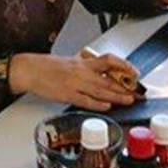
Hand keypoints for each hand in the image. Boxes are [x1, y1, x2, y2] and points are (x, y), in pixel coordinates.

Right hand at [8, 53, 136, 110]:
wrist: (30, 70)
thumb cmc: (48, 66)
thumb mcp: (70, 61)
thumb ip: (86, 66)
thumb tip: (101, 71)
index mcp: (83, 62)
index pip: (109, 60)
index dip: (124, 66)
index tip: (135, 73)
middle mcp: (81, 71)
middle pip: (108, 78)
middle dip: (125, 87)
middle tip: (138, 93)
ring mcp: (75, 83)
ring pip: (100, 90)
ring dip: (116, 96)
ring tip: (129, 100)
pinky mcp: (67, 94)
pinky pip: (85, 100)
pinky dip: (97, 103)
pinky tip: (107, 106)